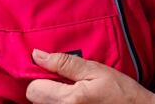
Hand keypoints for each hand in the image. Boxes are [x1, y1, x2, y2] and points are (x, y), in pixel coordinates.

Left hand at [26, 49, 154, 103]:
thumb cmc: (121, 92)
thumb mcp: (96, 70)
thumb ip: (64, 63)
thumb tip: (37, 55)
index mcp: (69, 100)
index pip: (33, 88)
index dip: (42, 77)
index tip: (56, 73)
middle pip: (35, 100)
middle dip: (46, 89)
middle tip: (67, 83)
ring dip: (53, 98)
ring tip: (74, 93)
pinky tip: (78, 102)